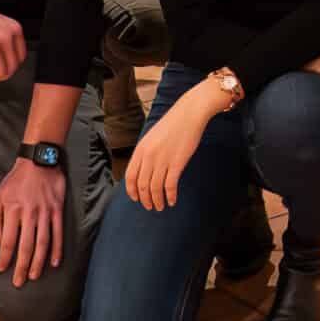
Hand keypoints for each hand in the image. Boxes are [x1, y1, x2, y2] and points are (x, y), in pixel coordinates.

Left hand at [0, 157, 65, 283]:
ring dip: (38, 262)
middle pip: (25, 246)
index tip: (3, 269)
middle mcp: (29, 214)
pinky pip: (57, 232)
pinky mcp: (57, 210)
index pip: (8, 241)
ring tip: (34, 276)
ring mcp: (45, 212)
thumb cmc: (16, 180)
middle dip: (21, 266)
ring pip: (42, 242)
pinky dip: (57, 248)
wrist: (39, 161)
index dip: (5, 258)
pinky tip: (55, 261)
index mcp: (12, 210)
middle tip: (19, 282)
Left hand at [123, 95, 214, 212]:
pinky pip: (170, 186)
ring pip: (155, 188)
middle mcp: (149, 156)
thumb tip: (144, 171)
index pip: (130, 176)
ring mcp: (163, 160)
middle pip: (142, 185)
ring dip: (157, 201)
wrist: (189, 114)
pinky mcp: (177, 163)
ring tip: (160, 207)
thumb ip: (146, 153)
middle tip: (149, 206)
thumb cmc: (172, 124)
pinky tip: (172, 201)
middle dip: (145, 199)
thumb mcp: (152, 137)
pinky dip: (170, 196)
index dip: (132, 191)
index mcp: (141, 149)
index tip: (136, 199)